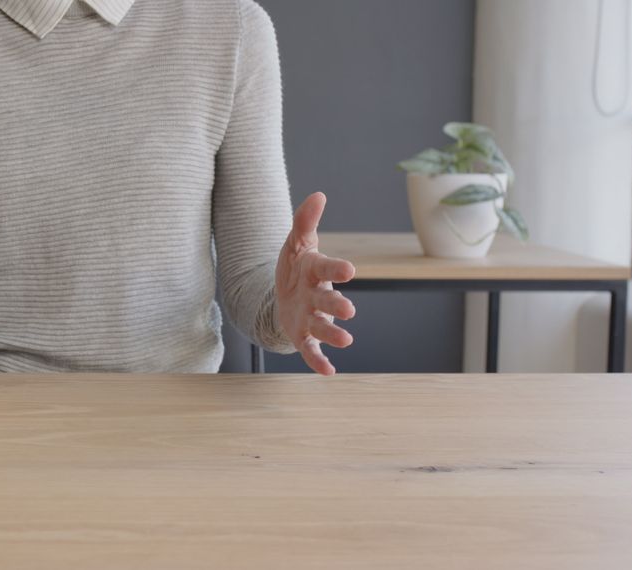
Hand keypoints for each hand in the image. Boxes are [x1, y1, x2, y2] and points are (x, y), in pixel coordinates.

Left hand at [274, 192, 356, 375]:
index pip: (328, 269)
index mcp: (317, 272)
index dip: (337, 269)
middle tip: (349, 312)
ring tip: (346, 340)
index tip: (349, 270)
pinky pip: (311, 349)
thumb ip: (305, 221)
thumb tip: (318, 194)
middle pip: (328, 301)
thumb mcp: (295, 243)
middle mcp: (318, 296)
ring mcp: (312, 317)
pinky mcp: (303, 335)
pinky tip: (328, 372)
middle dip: (337, 306)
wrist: (282, 294)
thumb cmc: (295, 267)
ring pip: (323, 327)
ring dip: (334, 334)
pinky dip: (318, 360)